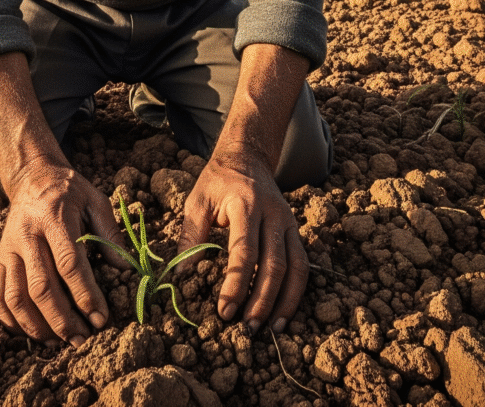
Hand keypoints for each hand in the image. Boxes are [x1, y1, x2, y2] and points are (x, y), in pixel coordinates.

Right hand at [0, 163, 124, 345]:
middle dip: (63, 319)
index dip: (86, 295)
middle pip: (41, 287)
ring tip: (60, 341)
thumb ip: (110, 234)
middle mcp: (27, 235)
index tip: (101, 318)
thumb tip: (125, 270)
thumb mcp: (95, 200)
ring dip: (37, 326)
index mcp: (55, 218)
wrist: (32, 177)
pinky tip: (32, 332)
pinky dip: (11, 321)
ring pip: (16, 297)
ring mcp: (8, 248)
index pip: (69, 264)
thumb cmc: (69, 191)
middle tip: (83, 339)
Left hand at [176, 154, 307, 334]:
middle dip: (262, 300)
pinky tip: (284, 311)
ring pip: (296, 267)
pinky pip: (303, 263)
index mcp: (246, 204)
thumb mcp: (197, 200)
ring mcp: (289, 222)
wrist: (248, 156)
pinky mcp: (295, 230)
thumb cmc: (218, 181)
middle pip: (274, 263)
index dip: (236, 284)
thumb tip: (181, 275)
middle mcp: (273, 214)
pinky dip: (296, 290)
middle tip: (246, 328)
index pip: (244, 250)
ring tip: (272, 329)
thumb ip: (190, 236)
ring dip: (285, 301)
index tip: (224, 311)